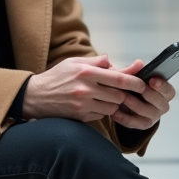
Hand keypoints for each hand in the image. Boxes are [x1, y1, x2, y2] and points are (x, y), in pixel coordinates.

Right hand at [23, 54, 146, 122]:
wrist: (36, 96)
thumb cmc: (57, 77)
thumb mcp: (73, 63)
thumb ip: (95, 62)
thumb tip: (112, 61)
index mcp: (85, 72)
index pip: (118, 78)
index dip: (134, 81)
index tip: (143, 83)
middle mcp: (85, 89)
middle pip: (118, 95)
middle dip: (124, 94)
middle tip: (124, 91)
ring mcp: (83, 105)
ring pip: (112, 107)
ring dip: (114, 103)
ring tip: (107, 96)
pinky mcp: (80, 116)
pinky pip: (101, 115)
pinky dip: (103, 110)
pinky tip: (95, 104)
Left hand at [106, 58, 175, 130]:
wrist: (128, 102)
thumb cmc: (134, 85)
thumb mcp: (133, 76)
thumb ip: (136, 70)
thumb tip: (139, 63)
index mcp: (165, 92)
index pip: (168, 90)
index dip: (161, 85)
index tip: (152, 80)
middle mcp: (162, 105)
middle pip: (158, 101)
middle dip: (145, 93)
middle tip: (134, 87)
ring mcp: (154, 116)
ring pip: (145, 112)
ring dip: (133, 104)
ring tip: (121, 98)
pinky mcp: (143, 125)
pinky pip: (134, 123)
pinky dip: (123, 117)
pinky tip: (114, 111)